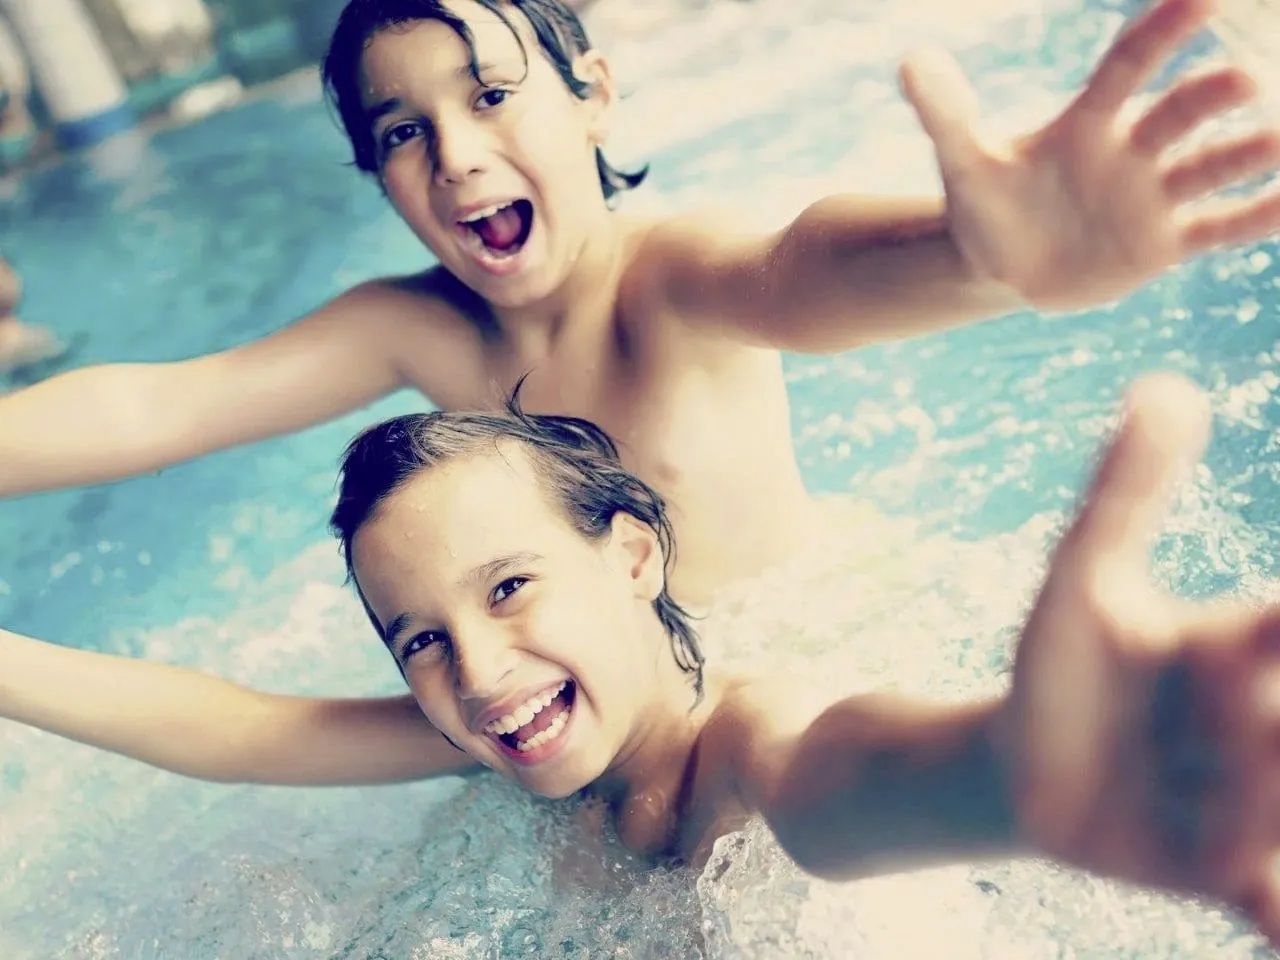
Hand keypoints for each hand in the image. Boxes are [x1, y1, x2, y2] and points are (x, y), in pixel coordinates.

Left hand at [901, 0, 1279, 310]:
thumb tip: (910, 59)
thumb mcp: (962, 161)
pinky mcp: (1165, 243)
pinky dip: (1258, 217)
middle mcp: (1132, 148)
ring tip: (1279, 142)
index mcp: (1087, 120)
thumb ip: (945, 113)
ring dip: (1248, 153)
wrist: (998, 265)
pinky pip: (1220, 227)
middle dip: (1212, 96)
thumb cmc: (983, 202)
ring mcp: (1154, 195)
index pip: (1128, 65)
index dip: (1162, 32)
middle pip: (1179, 113)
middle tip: (1246, 82)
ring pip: (1211, 167)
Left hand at [1003, 371, 1279, 940]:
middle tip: (1251, 703)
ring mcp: (1257, 801)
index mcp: (1246, 641)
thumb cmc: (1061, 663)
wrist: (1024, 768)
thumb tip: (1170, 384)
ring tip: (1257, 819)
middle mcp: (1270, 718)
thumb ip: (1126, 494)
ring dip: (1278, 801)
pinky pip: (1274, 900)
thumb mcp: (1082, 578)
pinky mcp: (1227, 872)